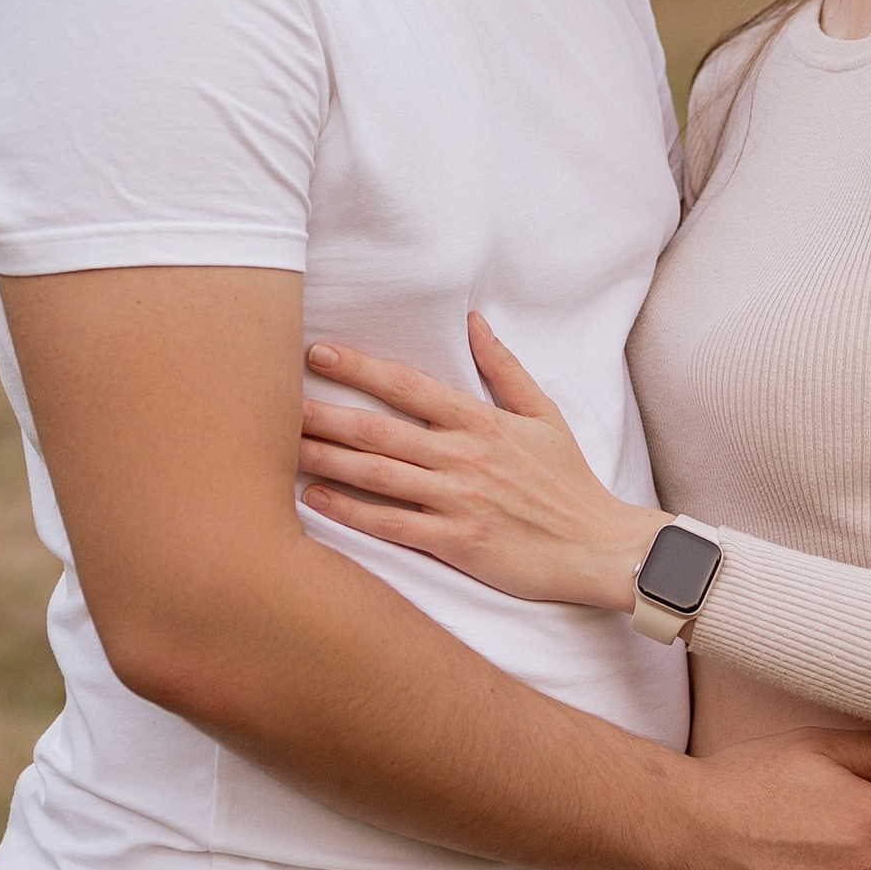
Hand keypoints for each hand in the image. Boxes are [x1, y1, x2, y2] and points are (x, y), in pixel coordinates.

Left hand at [299, 315, 653, 614]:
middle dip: (323, 413)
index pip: (408, 386)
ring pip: (377, 473)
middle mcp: (463, 456)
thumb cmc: (569, 483)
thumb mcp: (545, 415)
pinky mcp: (456, 541)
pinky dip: (351, 511)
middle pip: (379, 428)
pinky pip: (392, 524)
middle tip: (273, 400)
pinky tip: (316, 498)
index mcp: (481, 421)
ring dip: (326, 458)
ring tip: (281, 446)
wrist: (598, 547)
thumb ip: (504, 369)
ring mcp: (458, 500)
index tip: (317, 352)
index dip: (359, 367)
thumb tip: (474, 322)